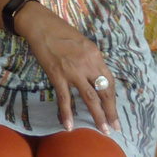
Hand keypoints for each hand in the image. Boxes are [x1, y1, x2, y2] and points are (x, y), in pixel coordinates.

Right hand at [13, 0, 118, 132]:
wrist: (41, 26)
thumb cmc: (62, 32)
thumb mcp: (84, 44)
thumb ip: (91, 61)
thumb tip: (95, 77)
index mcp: (96, 56)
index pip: (109, 82)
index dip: (112, 98)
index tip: (114, 110)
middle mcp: (88, 65)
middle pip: (103, 92)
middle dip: (111, 111)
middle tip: (115, 127)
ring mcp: (73, 72)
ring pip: (89, 98)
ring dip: (98, 116)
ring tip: (103, 130)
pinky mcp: (57, 76)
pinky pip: (65, 99)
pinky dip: (67, 113)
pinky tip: (69, 126)